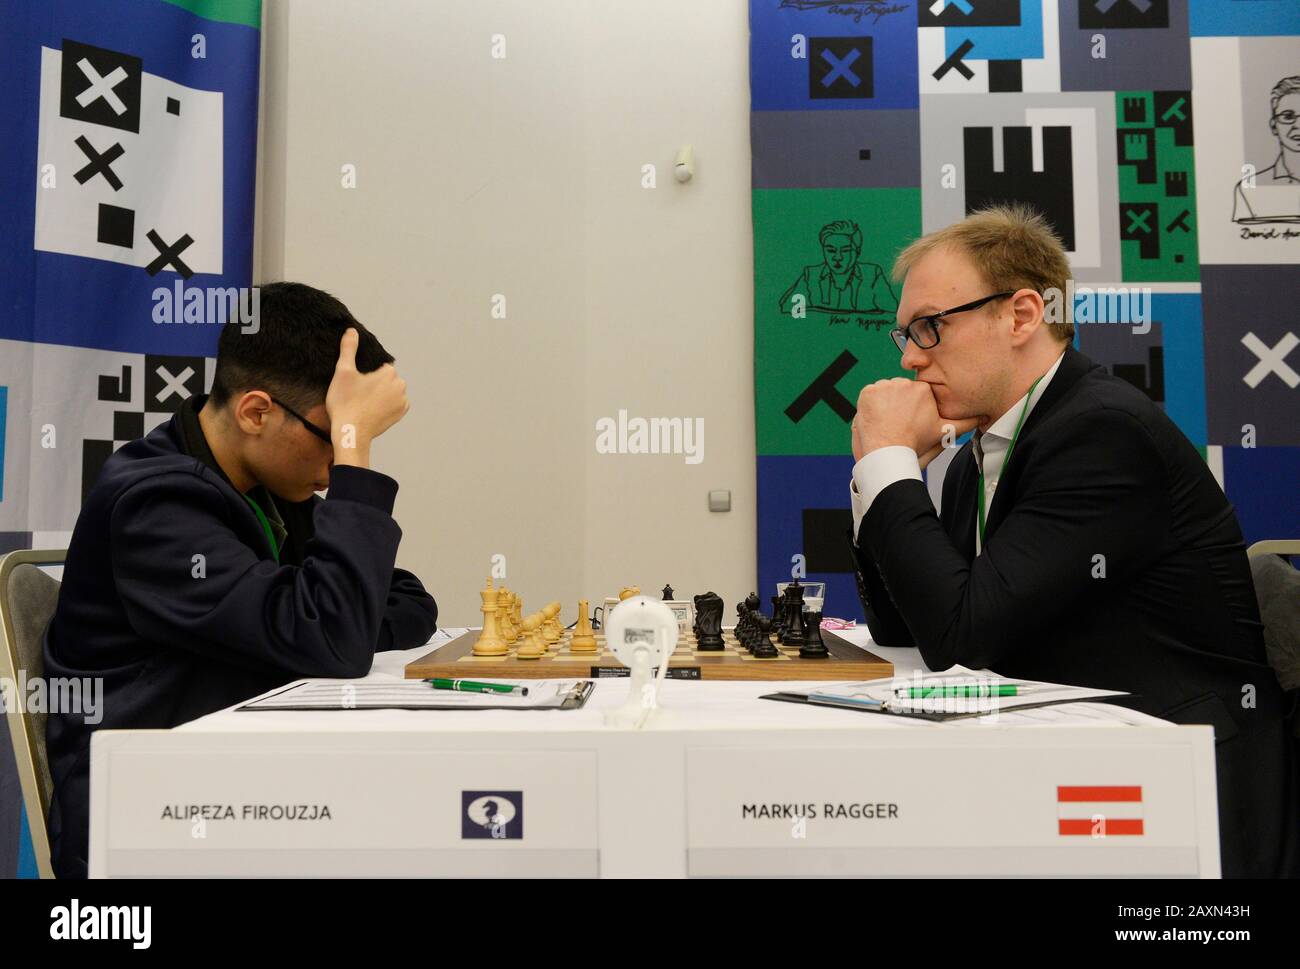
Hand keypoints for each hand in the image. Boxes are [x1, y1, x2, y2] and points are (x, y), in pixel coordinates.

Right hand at [325, 328, 408, 464]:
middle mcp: (401, 385)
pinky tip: (372, 409)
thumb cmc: (345, 402)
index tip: (357, 384)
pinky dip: (386, 404)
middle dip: (375, 383)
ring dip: (381, 393)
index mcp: (389, 373)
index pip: (379, 366)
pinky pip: (395, 402)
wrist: (351, 432)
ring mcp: (403, 401)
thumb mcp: (343, 372)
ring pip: (391, 390)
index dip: (367, 374)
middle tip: (358, 394)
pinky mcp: (401, 414)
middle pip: (386, 378)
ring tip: (364, 402)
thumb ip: (349, 349)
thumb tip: (352, 330)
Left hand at [852, 378, 980, 464]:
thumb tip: (981, 417)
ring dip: (885, 403)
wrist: (888, 452)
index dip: (913, 407)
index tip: (911, 420)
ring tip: (888, 421)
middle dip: (900, 404)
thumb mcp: (944, 432)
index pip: (917, 393)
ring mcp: (884, 386)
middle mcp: (904, 383)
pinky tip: (877, 418)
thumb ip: (964, 422)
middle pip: (901, 390)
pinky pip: (871, 394)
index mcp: (923, 390)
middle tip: (899, 423)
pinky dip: (872, 404)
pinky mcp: (868, 391)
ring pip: (885, 391)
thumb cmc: (915, 444)